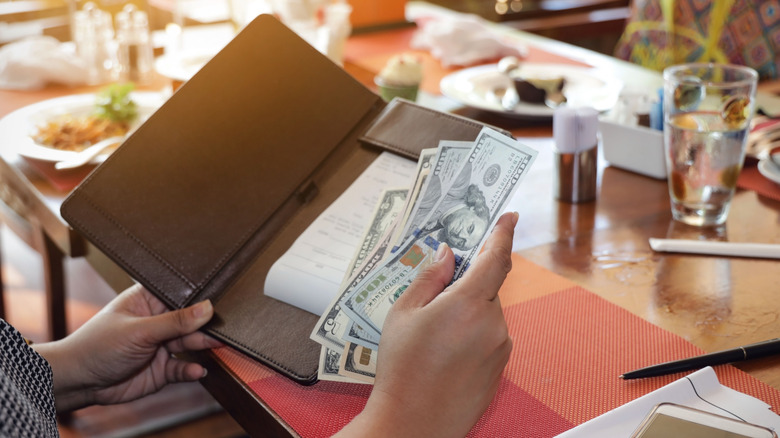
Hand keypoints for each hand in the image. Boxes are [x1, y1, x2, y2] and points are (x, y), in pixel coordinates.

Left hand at [34, 284, 222, 411]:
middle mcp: (158, 322)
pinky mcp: (162, 369)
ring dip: (203, 345)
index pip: (180, 295)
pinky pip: (183, 367)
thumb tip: (207, 308)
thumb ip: (175, 321)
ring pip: (191, 343)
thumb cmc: (97, 346)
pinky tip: (197, 370)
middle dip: (205, 325)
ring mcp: (161, 345)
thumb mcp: (139, 330)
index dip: (199, 298)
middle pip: (190, 320)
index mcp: (149, 301)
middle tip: (221, 328)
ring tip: (215, 346)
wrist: (79, 382)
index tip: (219, 300)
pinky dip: (192, 370)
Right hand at [338, 211, 516, 437]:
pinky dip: (472, 337)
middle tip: (435, 301)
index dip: (503, 234)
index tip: (509, 217)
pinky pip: (490, 338)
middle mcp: (493, 324)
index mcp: (468, 304)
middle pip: (487, 289)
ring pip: (487, 315)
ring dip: (467, 314)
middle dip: (466, 286)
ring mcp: (500, 349)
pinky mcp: (500, 369)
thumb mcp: (403, 313)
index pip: (495, 258)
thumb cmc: (402, 369)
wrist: (413, 423)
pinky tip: (445, 355)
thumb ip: (430, 277)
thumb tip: (448, 254)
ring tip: (434, 340)